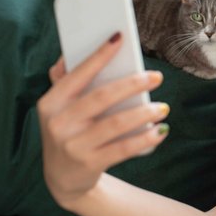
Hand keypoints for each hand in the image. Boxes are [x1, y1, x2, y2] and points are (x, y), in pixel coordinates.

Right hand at [38, 33, 169, 208]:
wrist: (63, 179)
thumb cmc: (70, 130)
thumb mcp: (60, 108)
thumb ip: (67, 81)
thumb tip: (75, 49)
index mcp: (51, 102)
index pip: (78, 74)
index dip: (99, 55)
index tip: (120, 37)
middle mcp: (58, 123)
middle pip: (102, 97)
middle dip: (132, 84)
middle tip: (157, 76)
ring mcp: (73, 145)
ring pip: (116, 123)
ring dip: (144, 113)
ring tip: (163, 107)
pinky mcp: (90, 163)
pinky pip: (123, 149)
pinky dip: (145, 139)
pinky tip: (161, 131)